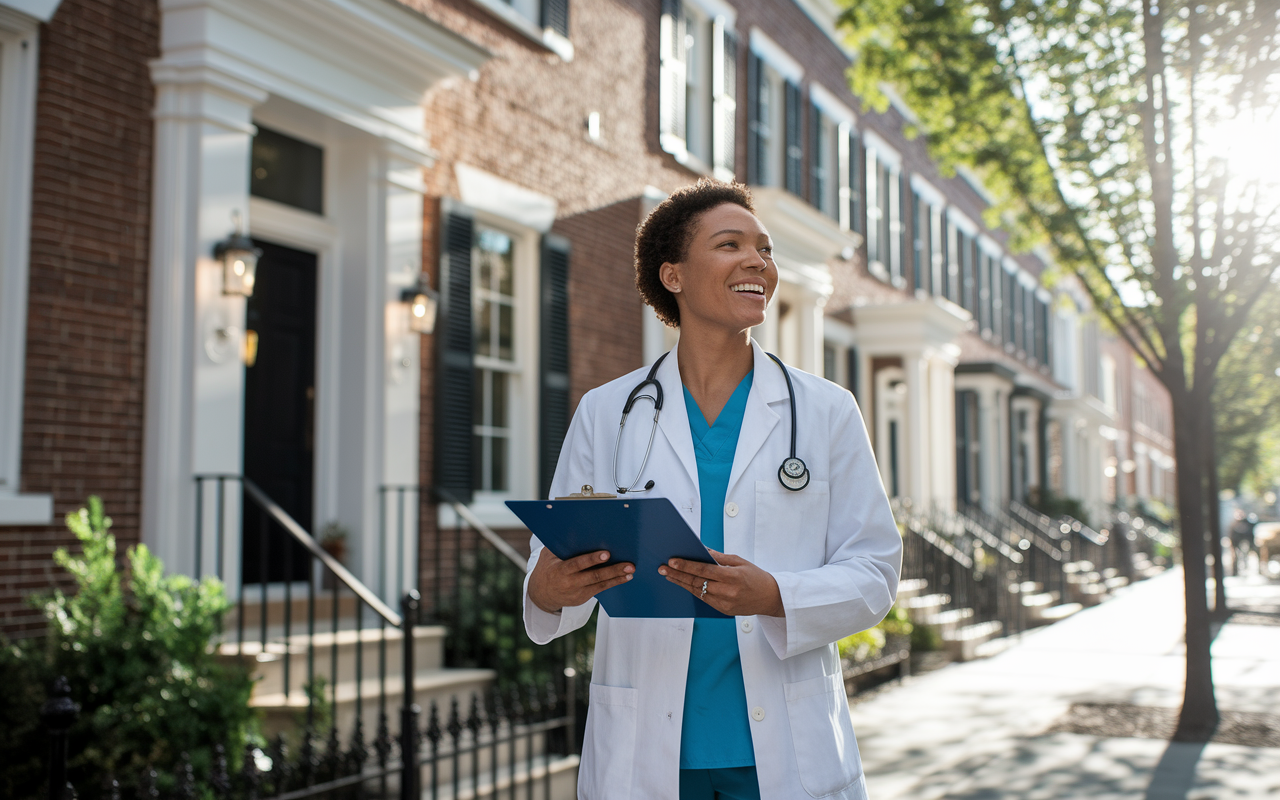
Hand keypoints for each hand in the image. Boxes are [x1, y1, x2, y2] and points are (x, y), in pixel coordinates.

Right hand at [528, 549, 633, 612]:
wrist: (541, 594)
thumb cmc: (547, 568)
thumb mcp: (547, 555)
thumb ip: (560, 545)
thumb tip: (575, 528)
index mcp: (560, 570)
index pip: (577, 564)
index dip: (592, 560)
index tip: (606, 554)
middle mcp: (570, 582)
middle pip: (594, 576)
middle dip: (612, 570)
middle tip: (628, 564)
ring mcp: (578, 592)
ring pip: (600, 583)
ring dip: (617, 577)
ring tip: (630, 571)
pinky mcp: (583, 597)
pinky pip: (600, 589)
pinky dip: (614, 582)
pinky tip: (625, 577)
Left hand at [659, 549, 784, 617]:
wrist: (770, 598)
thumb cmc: (756, 577)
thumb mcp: (740, 561)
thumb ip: (719, 557)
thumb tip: (702, 550)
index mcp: (733, 577)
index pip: (704, 570)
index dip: (686, 565)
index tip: (672, 561)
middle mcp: (727, 592)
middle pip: (697, 582)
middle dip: (678, 574)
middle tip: (663, 568)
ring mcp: (724, 603)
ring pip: (697, 592)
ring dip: (681, 583)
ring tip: (668, 575)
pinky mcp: (723, 610)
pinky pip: (703, 599)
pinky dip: (692, 590)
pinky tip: (683, 584)